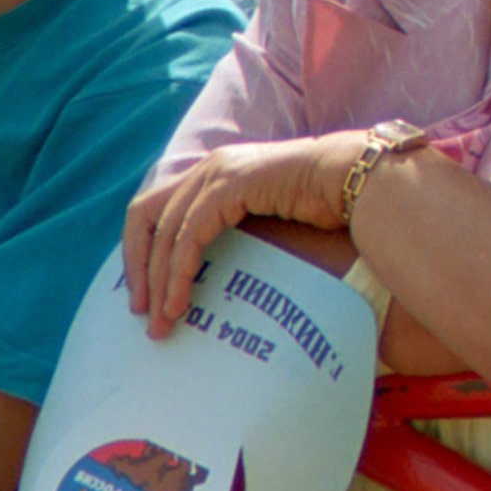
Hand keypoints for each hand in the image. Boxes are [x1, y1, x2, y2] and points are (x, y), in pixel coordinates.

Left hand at [123, 133, 368, 333]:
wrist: (355, 180)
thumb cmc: (323, 204)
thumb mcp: (265, 219)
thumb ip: (235, 232)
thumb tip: (213, 275)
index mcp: (215, 171)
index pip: (156, 209)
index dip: (141, 251)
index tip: (146, 293)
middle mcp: (209, 167)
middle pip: (144, 216)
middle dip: (135, 268)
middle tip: (139, 314)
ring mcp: (218, 173)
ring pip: (163, 233)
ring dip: (155, 281)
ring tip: (160, 323)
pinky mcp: (229, 187)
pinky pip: (187, 237)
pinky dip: (177, 274)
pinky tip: (179, 304)